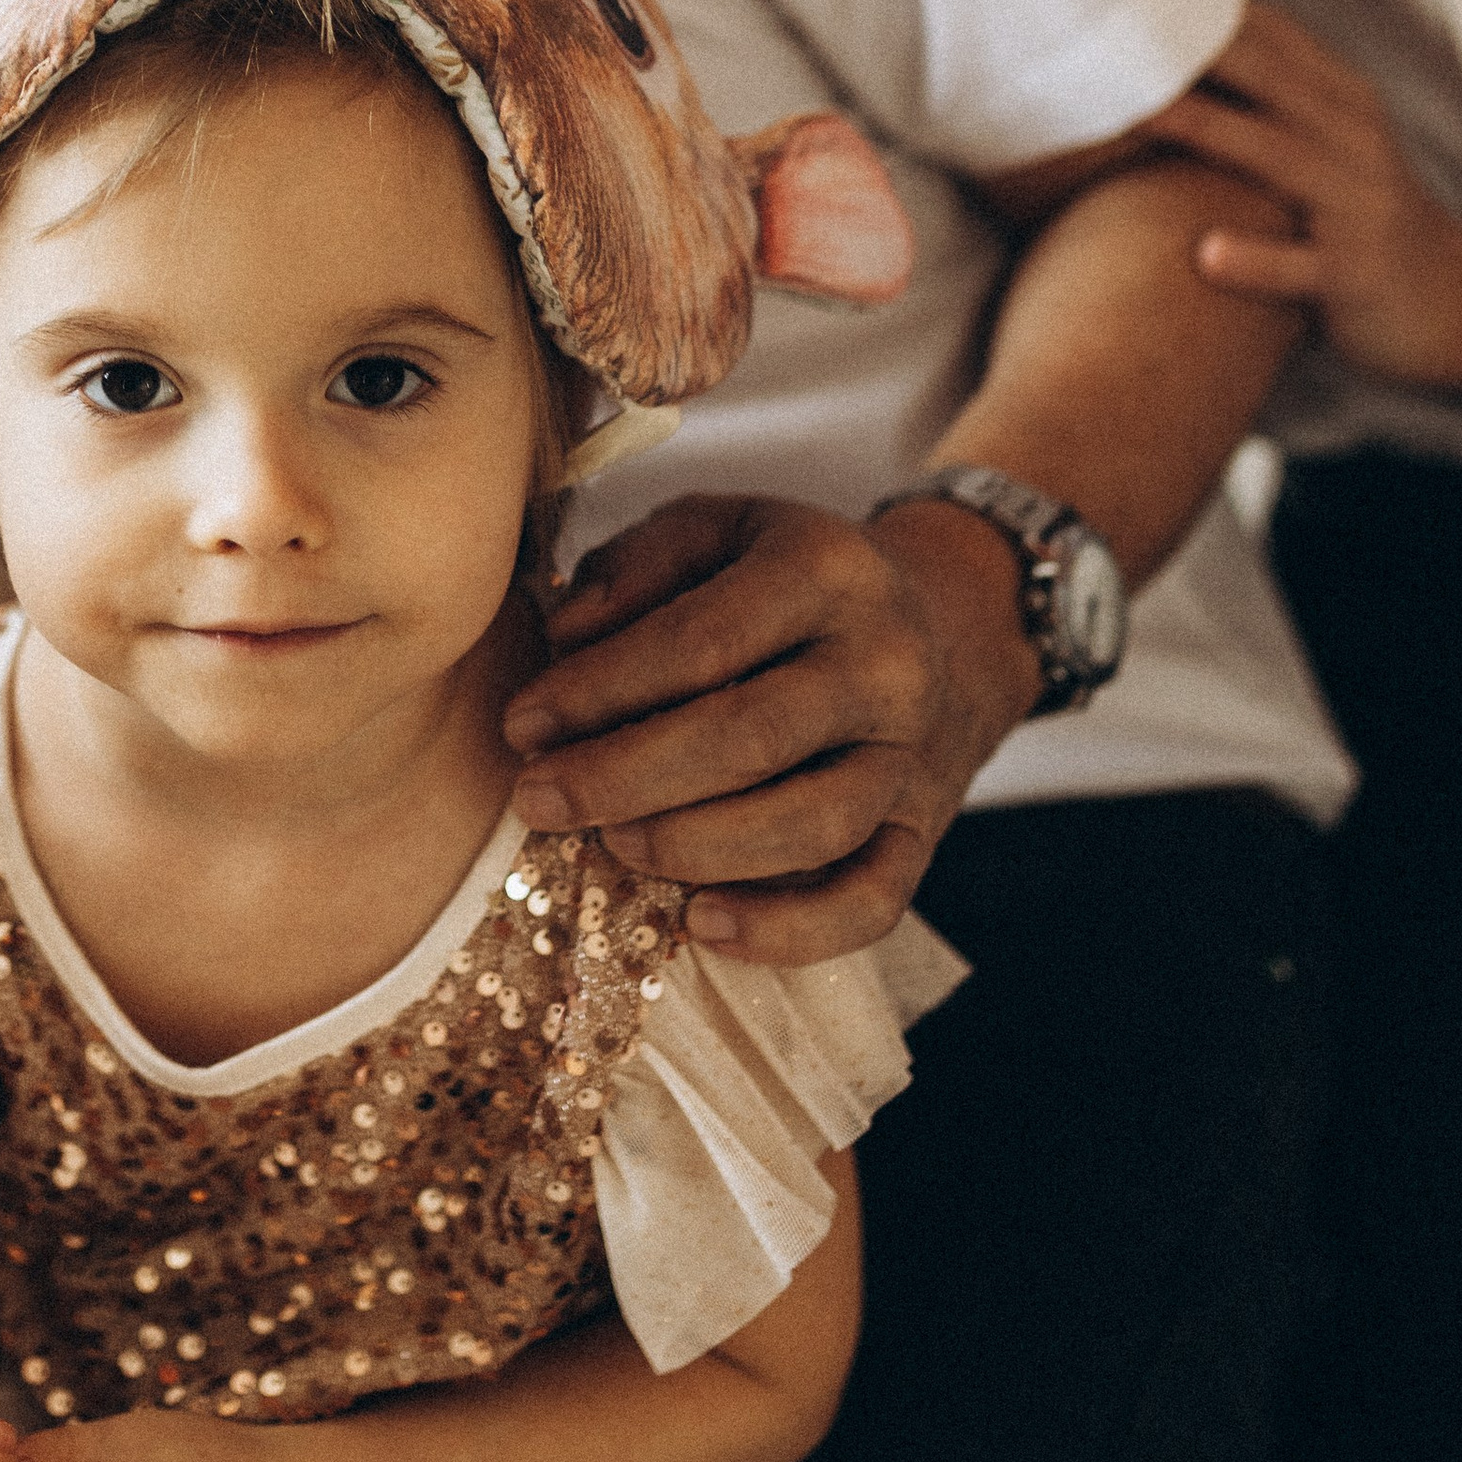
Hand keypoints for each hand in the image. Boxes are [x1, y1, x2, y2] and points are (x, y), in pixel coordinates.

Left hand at [504, 492, 1035, 963]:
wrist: (941, 625)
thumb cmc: (786, 578)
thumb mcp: (715, 529)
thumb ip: (634, 565)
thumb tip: (566, 636)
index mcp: (826, 569)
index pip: (702, 641)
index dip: (600, 689)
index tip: (521, 723)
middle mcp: (885, 662)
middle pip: (752, 737)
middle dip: (626, 778)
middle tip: (538, 799)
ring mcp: (912, 755)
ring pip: (814, 826)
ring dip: (696, 848)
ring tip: (613, 845)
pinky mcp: (923, 832)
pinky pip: (871, 901)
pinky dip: (789, 931)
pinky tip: (703, 925)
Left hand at [1151, 1, 1461, 392]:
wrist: (1448, 297)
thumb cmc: (1357, 211)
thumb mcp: (1326, 139)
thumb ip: (1268, 92)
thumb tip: (1180, 42)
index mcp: (1338, 98)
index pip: (1265, 35)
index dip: (1197, 10)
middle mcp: (1349, 137)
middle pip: (1265, 77)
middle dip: (1190, 50)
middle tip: (1110, 33)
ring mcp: (1355, 203)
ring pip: (1274, 156)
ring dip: (1205, 129)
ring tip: (1136, 113)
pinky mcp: (1353, 273)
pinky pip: (1301, 266)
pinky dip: (1257, 260)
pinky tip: (1208, 253)